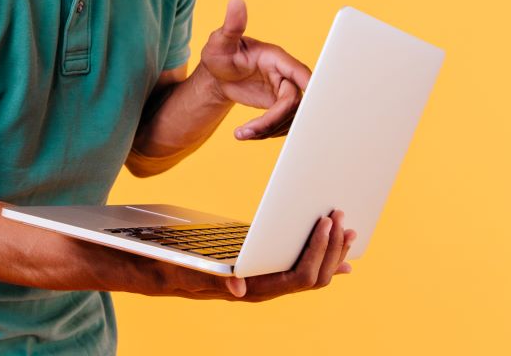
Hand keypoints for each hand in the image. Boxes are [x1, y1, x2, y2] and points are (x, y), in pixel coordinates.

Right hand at [157, 210, 355, 300]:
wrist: (163, 273)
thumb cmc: (175, 269)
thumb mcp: (188, 271)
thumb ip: (211, 278)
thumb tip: (239, 290)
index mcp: (254, 290)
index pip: (299, 278)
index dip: (317, 253)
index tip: (325, 223)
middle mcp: (266, 290)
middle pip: (314, 277)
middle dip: (332, 249)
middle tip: (340, 218)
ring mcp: (269, 283)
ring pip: (313, 275)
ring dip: (332, 253)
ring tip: (347, 229)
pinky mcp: (267, 273)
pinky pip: (301, 269)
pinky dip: (322, 259)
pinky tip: (336, 251)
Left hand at [199, 0, 310, 139]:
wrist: (219, 73)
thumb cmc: (220, 53)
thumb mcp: (221, 41)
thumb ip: (231, 25)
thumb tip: (236, 1)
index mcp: (277, 58)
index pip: (300, 73)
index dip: (307, 89)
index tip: (305, 108)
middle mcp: (285, 74)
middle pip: (295, 102)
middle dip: (275, 120)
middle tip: (249, 131)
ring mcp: (284, 91)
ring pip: (291, 117)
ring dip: (268, 130)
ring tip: (243, 134)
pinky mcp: (279, 105)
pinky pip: (283, 124)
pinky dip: (267, 133)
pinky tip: (246, 134)